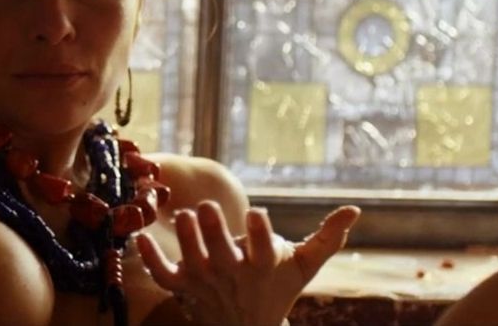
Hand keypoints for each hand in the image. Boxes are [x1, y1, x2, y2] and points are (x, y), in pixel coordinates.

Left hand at [136, 202, 358, 325]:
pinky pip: (162, 274)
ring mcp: (205, 281)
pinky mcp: (182, 287)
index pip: (262, 248)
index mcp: (262, 266)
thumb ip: (327, 238)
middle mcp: (232, 274)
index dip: (259, 232)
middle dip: (214, 230)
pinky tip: (141, 236)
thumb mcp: (303, 267)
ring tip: (183, 216)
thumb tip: (356, 210)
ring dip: (185, 237)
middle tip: (209, 208)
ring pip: (191, 259)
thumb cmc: (277, 288)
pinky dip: (150, 258)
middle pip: (221, 252)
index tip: (258, 213)